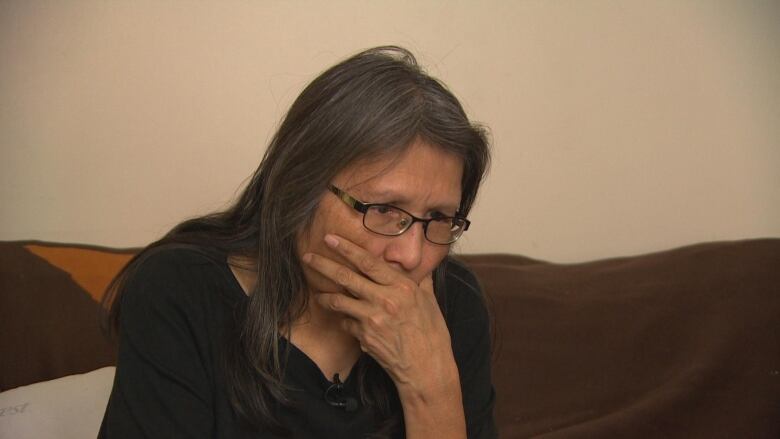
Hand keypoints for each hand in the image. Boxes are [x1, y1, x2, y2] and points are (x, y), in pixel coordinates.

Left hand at [302, 233, 458, 395]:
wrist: (426, 368)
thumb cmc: (432, 334)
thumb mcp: (430, 301)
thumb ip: (421, 282)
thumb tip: (422, 268)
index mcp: (401, 287)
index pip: (368, 262)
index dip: (347, 248)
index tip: (330, 239)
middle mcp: (384, 300)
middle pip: (346, 277)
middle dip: (324, 265)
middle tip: (307, 256)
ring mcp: (371, 319)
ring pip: (339, 301)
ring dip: (326, 296)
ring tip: (318, 294)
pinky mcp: (364, 337)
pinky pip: (347, 323)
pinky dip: (346, 321)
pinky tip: (347, 321)